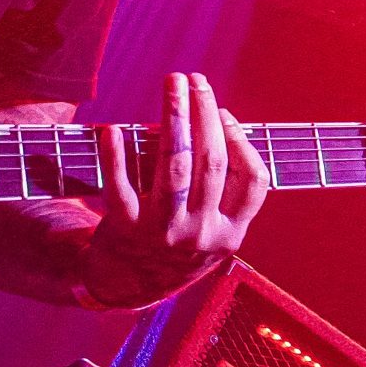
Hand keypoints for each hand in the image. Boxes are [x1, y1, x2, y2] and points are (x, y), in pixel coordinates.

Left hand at [85, 72, 267, 307]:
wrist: (127, 285)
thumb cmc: (175, 244)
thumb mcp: (212, 232)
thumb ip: (223, 191)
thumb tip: (219, 122)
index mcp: (230, 234)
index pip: (253, 180)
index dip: (240, 141)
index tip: (222, 112)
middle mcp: (201, 234)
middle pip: (211, 162)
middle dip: (204, 113)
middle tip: (195, 81)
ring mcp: (164, 233)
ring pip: (174, 166)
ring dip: (173, 118)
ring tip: (172, 84)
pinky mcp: (126, 230)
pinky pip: (120, 187)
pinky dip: (116, 156)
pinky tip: (113, 130)